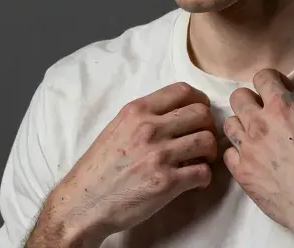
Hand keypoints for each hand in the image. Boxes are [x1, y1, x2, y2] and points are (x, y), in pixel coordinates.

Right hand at [41, 82, 217, 243]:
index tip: (200, 113)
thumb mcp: (117, 128)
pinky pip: (203, 172)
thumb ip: (144, 116)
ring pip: (207, 141)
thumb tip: (175, 112)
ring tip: (201, 160)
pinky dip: (204, 177)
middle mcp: (149, 128)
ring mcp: (159, 155)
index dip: (199, 101)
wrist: (83, 203)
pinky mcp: (166, 182)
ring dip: (210, 152)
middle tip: (202, 140)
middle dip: (208, 126)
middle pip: (202, 113)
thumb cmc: (99, 168)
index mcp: (137, 111)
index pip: (183, 90)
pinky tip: (195, 181)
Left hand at [223, 70, 293, 245]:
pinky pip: (228, 152)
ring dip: (242, 123)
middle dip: (252, 99)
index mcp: (282, 109)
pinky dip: (238, 151)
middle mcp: (259, 125)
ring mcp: (247, 150)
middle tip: (267, 111)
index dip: (272, 80)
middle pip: (238, 97)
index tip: (282, 90)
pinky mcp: (242, 173)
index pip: (261, 77)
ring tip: (258, 134)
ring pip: (229, 123)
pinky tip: (253, 156)